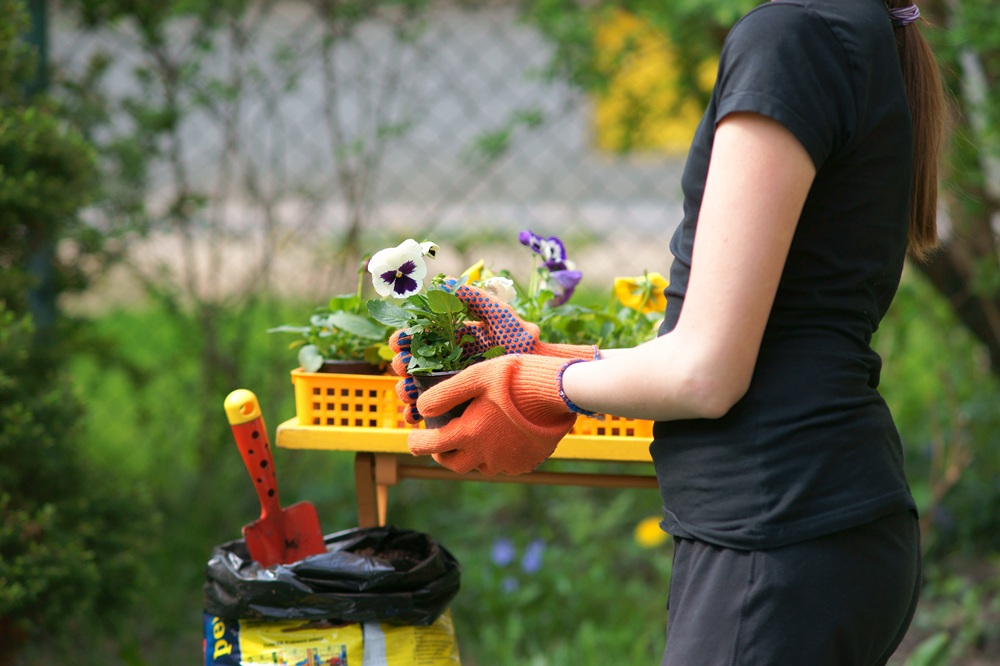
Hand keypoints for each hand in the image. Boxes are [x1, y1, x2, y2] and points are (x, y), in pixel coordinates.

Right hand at [389, 280, 596, 424]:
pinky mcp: (456, 403)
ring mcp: (448, 382)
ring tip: (408, 395)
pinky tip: (414, 417)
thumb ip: (475, 298)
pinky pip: (430, 410)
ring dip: (404, 391)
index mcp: (448, 336)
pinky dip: (416, 413)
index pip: (416, 335)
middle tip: (404, 368)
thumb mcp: (499, 314)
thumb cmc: (520, 339)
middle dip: (400, 365)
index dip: (403, 338)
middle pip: (409, 362)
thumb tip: (445, 282)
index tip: (401, 343)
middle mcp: (443, 358)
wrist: (538, 370)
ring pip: (414, 387)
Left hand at [407, 354, 583, 474]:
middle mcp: (484, 455)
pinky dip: (496, 456)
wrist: (559, 391)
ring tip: (472, 439)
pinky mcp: (525, 463)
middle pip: (453, 464)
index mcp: (468, 434)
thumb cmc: (515, 378)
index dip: (417, 443)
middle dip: (441, 454)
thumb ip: (445, 393)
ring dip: (470, 456)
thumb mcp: (475, 376)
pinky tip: (500, 440)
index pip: (431, 446)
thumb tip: (421, 408)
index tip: (413, 439)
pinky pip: (504, 466)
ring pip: (479, 466)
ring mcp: (506, 463)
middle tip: (440, 442)